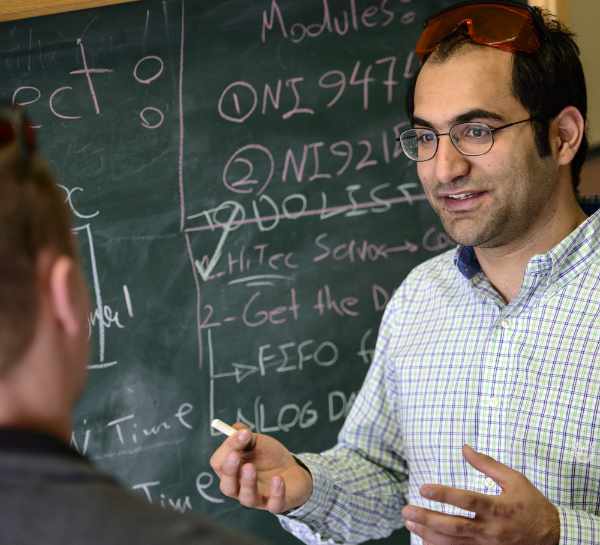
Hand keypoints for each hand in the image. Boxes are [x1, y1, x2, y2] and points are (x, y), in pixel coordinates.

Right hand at [210, 423, 312, 512]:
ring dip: (248, 482)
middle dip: (230, 470)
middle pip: (227, 486)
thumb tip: (236, 429)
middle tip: (235, 455)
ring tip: (251, 467)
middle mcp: (240, 488)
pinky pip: (274, 504)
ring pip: (247, 498)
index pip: (219, 463)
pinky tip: (278, 478)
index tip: (243, 433)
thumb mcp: (256, 441)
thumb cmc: (268, 456)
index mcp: (231, 471)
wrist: (292, 469)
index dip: (228, 448)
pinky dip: (276, 492)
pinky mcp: (276, 504)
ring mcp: (258, 498)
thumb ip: (244, 435)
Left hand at [401, 444, 559, 544]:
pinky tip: (425, 540)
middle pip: (454, 526)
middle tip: (407, 511)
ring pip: (454, 543)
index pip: (467, 501)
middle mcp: (491, 530)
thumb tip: (465, 448)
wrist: (554, 537)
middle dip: (428, 519)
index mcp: (497, 508)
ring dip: (429, 534)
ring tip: (410, 523)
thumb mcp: (514, 479)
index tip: (423, 488)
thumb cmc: (532, 505)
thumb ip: (487, 464)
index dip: (444, 495)